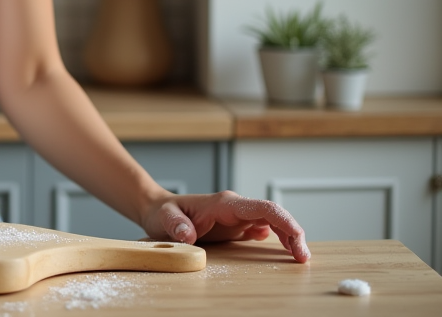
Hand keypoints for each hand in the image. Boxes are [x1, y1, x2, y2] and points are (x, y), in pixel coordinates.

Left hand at [141, 190, 309, 262]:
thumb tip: (189, 236)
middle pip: (274, 215)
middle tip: (303, 258)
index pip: (261, 207)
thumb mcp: (164, 218)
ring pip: (273, 223)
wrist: (159, 210)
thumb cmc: (163, 213)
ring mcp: (239, 217)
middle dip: (293, 233)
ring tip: (299, 258)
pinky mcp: (238, 226)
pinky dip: (279, 240)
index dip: (283, 220)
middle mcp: (236, 208)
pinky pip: (265, 230)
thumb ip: (176, 225)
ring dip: (289, 237)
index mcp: (224, 204)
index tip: (297, 237)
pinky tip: (287, 252)